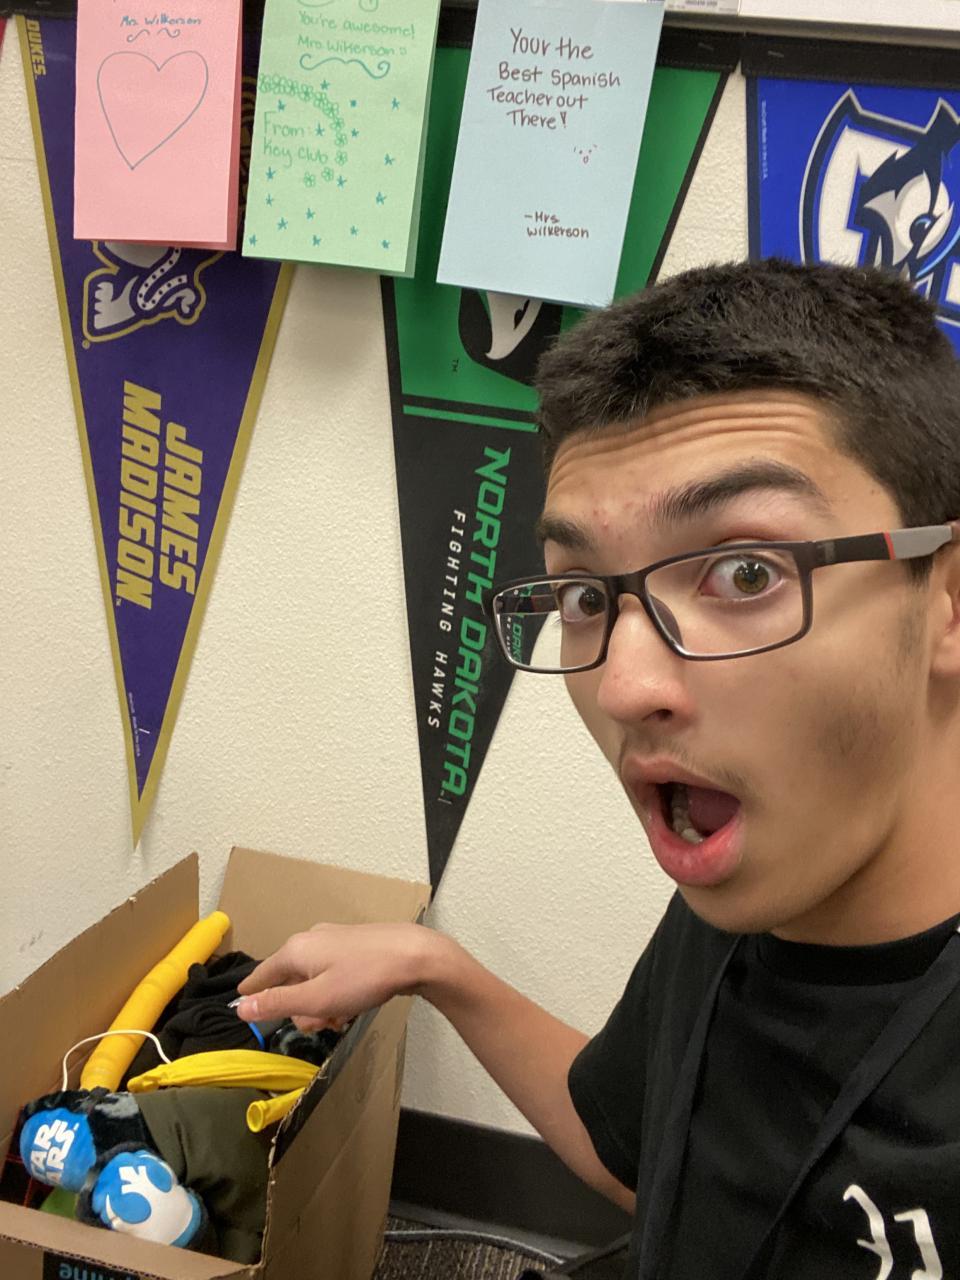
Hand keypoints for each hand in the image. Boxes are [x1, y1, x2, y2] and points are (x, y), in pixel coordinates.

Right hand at [234, 922, 436, 1031]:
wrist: (414, 955)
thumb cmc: (363, 978)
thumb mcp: (316, 999)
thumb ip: (277, 1003)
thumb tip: (240, 1007)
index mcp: (296, 950)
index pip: (263, 974)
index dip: (252, 992)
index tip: (240, 1001)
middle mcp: (311, 940)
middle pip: (290, 982)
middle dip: (301, 1008)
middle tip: (322, 1023)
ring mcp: (334, 940)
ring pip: (314, 981)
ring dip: (323, 1004)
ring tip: (343, 1017)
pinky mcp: (354, 946)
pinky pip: (333, 975)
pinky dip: (338, 993)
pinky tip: (355, 1004)